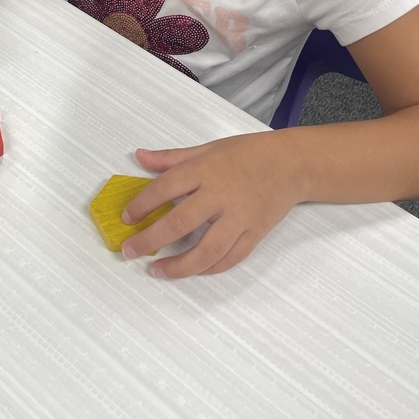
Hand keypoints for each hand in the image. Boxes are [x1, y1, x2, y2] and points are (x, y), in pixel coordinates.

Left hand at [120, 133, 306, 277]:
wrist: (291, 164)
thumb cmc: (247, 153)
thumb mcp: (207, 148)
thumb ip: (172, 158)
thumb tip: (140, 157)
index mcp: (205, 170)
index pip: (165, 188)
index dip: (142, 205)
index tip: (127, 218)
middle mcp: (220, 195)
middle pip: (180, 222)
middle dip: (151, 239)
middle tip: (130, 250)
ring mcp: (239, 218)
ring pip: (207, 250)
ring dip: (179, 265)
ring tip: (157, 270)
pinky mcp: (254, 234)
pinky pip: (230, 258)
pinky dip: (209, 268)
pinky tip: (192, 270)